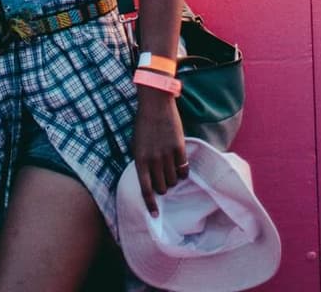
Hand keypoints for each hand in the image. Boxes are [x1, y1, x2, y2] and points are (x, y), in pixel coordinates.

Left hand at [129, 91, 186, 214]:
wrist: (155, 104)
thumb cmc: (143, 124)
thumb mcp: (136, 144)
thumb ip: (142, 162)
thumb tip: (150, 181)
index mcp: (139, 159)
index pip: (145, 188)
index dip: (150, 204)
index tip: (155, 216)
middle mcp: (153, 159)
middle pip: (161, 187)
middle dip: (162, 188)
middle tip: (163, 182)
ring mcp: (167, 154)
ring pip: (173, 180)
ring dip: (172, 180)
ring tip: (170, 171)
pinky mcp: (179, 148)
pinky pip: (183, 169)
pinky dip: (182, 172)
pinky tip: (180, 168)